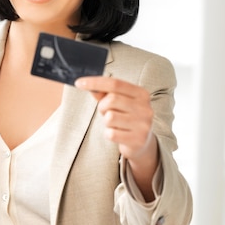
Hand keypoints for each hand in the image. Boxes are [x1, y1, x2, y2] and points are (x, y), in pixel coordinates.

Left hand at [75, 75, 158, 201]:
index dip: (95, 82)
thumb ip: (104, 94)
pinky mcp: (138, 140)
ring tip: (115, 124)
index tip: (79, 83)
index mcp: (141, 94)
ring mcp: (143, 124)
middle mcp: (145, 108)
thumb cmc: (126, 118)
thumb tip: (91, 88)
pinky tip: (118, 134)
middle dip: (102, 106)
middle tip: (107, 112)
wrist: (141, 142)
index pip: (115, 83)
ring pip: (110, 117)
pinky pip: (111, 133)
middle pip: (111, 99)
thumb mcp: (118, 103)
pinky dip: (109, 133)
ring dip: (106, 122)